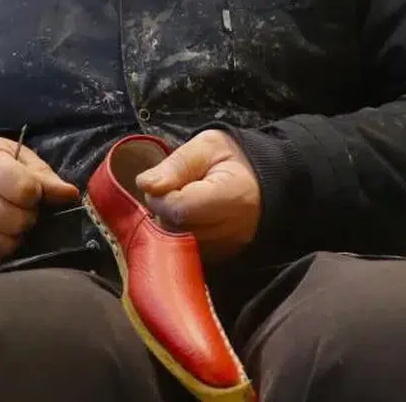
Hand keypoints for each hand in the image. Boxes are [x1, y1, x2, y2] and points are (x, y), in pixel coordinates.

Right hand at [0, 136, 79, 264]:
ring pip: (4, 243)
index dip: (36, 194)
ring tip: (12, 222)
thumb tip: (70, 194)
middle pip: (16, 221)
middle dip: (28, 217)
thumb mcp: (19, 158)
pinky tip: (0, 233)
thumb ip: (44, 177)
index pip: (24, 191)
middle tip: (24, 209)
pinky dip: (1, 248)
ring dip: (16, 236)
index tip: (32, 191)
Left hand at [135, 130, 261, 262]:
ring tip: (184, 202)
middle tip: (175, 190)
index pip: (180, 210)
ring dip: (169, 224)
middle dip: (163, 211)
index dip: (161, 196)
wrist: (259, 178)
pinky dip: (178, 236)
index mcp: (234, 197)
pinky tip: (189, 218)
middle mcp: (234, 230)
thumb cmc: (232, 158)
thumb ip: (175, 166)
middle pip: (176, 231)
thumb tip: (146, 185)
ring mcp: (228, 249)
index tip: (164, 182)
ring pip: (177, 246)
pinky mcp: (220, 259)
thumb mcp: (205, 147)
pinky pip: (185, 253)